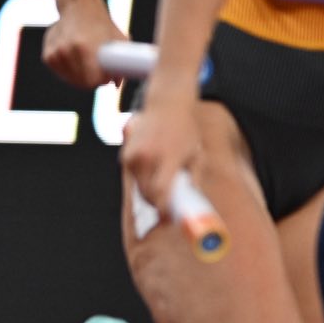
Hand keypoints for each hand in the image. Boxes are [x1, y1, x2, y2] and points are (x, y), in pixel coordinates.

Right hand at [41, 1, 127, 89]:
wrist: (78, 8)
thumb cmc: (102, 25)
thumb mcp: (118, 40)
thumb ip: (120, 64)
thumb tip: (117, 85)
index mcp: (85, 47)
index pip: (91, 81)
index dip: (101, 81)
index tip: (106, 77)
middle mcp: (66, 51)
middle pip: (81, 83)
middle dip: (91, 81)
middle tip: (99, 72)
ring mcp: (55, 53)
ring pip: (70, 80)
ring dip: (79, 76)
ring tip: (88, 62)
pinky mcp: (47, 56)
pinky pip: (61, 73)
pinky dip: (69, 71)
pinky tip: (76, 58)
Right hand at [120, 100, 202, 214]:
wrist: (166, 104)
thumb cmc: (186, 130)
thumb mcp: (197, 154)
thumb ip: (194, 178)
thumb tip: (191, 201)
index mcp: (169, 158)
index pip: (161, 191)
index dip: (163, 209)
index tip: (168, 218)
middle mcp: (148, 157)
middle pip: (147, 193)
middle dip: (157, 203)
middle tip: (167, 207)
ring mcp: (135, 155)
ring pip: (139, 186)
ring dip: (149, 191)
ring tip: (162, 183)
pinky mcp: (126, 154)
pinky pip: (134, 176)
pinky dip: (142, 179)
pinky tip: (152, 169)